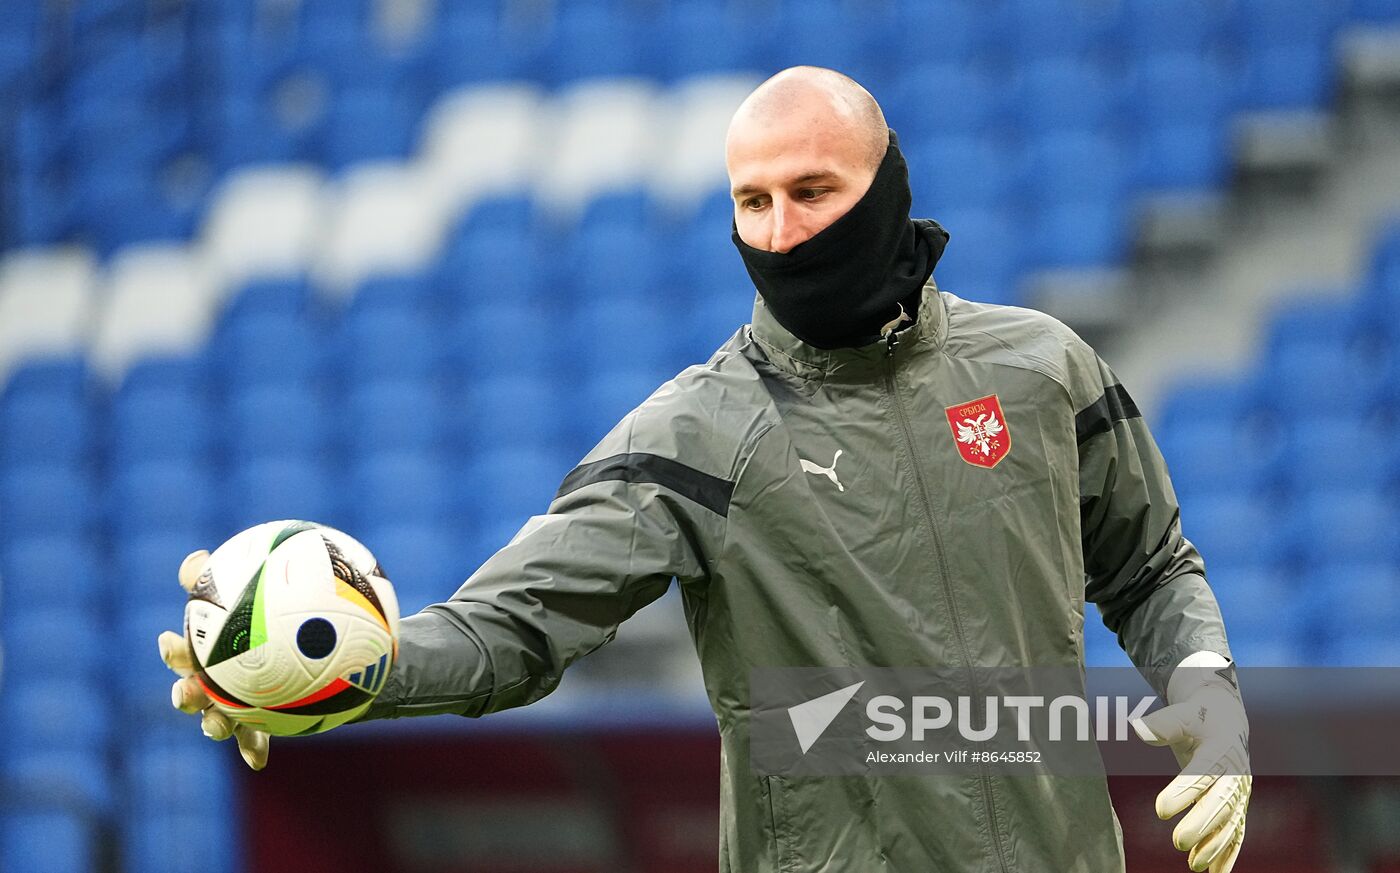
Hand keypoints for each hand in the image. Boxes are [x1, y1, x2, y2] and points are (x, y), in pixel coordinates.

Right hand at [157, 549, 270, 769]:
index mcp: (203, 654)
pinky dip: (251, 749)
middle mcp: (208, 683)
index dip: (172, 649)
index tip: (169, 639)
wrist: (293, 651)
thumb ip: (217, 580)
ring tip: (216, 728)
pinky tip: (258, 762)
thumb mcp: (243, 594)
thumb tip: (196, 558)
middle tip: (185, 693)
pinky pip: (251, 739)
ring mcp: (228, 706)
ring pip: (213, 721)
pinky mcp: (252, 724)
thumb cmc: (258, 619)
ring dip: (212, 725)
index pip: (180, 651)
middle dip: (183, 694)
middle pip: (188, 692)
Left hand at [1131, 655, 1249, 872]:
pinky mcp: (1237, 806)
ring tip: (1194, 865)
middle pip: (1219, 804)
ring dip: (1214, 846)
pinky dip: (1228, 853)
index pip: (1202, 774)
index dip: (1183, 792)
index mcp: (1221, 750)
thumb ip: (1162, 724)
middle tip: (1177, 841)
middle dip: (1200, 824)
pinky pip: (1236, 832)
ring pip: (1229, 823)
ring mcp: (1239, 794)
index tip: (1160, 809)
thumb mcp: (1183, 714)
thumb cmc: (1198, 718)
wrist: (1227, 721)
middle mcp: (1235, 775)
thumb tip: (1137, 727)